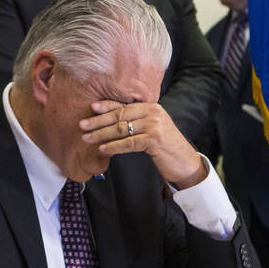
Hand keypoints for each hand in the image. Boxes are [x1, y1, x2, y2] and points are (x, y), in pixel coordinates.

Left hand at [80, 100, 204, 188]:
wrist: (186, 162)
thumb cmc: (166, 148)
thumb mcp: (153, 129)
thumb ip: (137, 122)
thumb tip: (111, 122)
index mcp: (152, 107)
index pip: (124, 105)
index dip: (106, 105)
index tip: (91, 108)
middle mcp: (153, 112)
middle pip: (119, 115)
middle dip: (98, 121)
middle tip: (82, 125)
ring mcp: (154, 125)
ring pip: (121, 128)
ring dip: (101, 134)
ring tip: (87, 138)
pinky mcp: (154, 139)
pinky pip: (128, 142)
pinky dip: (113, 146)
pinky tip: (103, 149)